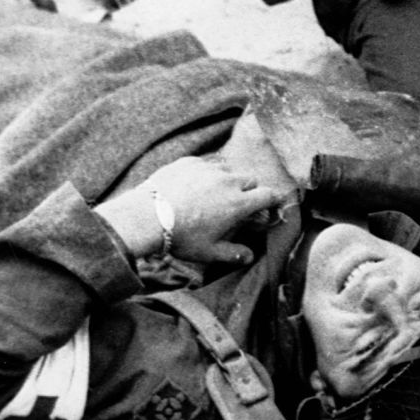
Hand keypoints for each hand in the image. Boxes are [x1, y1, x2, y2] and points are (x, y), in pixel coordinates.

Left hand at [98, 156, 286, 265]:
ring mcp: (209, 168)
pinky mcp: (190, 162)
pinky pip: (205, 164)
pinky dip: (205, 173)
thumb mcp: (208, 252)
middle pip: (250, 180)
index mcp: (239, 203)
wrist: (146, 216)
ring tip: (213, 193)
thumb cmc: (180, 236)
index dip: (273, 199)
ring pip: (229, 169)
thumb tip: (250, 257)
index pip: (269, 194)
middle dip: (248, 190)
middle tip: (237, 202)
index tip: (272, 203)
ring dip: (227, 179)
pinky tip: (192, 186)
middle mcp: (229, 181)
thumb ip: (233, 254)